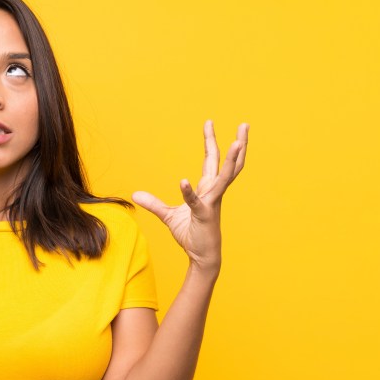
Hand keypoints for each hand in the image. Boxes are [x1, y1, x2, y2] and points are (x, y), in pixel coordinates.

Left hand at [132, 120, 247, 271]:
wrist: (201, 256)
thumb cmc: (191, 235)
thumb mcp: (169, 216)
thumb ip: (154, 203)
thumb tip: (135, 194)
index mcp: (208, 189)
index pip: (211, 160)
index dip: (210, 141)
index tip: (209, 123)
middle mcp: (213, 192)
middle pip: (225, 163)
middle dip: (235, 143)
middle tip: (244, 124)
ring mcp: (211, 203)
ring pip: (225, 177)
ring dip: (231, 159)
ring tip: (237, 142)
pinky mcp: (204, 215)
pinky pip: (196, 201)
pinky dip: (188, 192)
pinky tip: (182, 181)